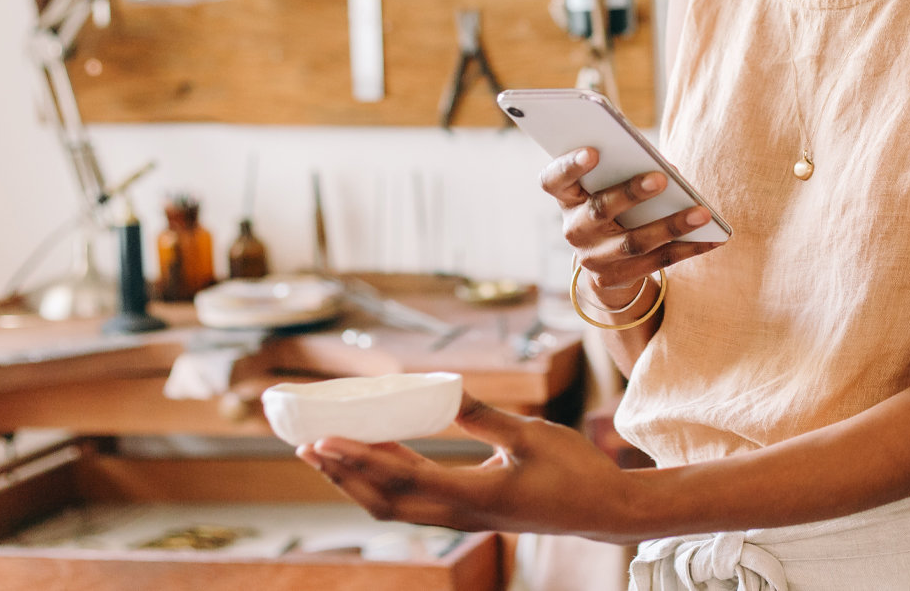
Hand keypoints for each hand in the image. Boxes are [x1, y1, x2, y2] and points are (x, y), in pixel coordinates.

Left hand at [297, 394, 636, 538]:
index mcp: (475, 495)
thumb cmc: (574, 470)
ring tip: (328, 453)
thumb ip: (485, 417)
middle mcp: (460, 515)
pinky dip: (385, 480)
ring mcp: (463, 518)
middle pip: (383, 501)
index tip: (323, 440)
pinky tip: (379, 453)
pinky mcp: (469, 513)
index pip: (402, 478)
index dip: (358, 459)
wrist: (602, 511)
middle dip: (342, 474)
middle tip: (307, 444)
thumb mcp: (533, 435)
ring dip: (357, 481)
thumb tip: (445, 390)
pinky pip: (412, 501)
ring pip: (393, 507)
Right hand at [539, 148, 719, 302]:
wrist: (603, 260)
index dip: (570, 166)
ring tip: (702, 213)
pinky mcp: (614, 278)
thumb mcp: (608, 186)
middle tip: (661, 178)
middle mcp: (574, 228)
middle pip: (600, 209)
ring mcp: (592, 258)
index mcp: (567, 197)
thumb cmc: (614, 204)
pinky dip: (688, 249)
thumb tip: (669, 170)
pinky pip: (656, 263)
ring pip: (634, 242)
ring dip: (671, 226)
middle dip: (631, 193)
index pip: (554, 179)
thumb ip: (627, 171)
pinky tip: (714, 239)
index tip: (593, 151)